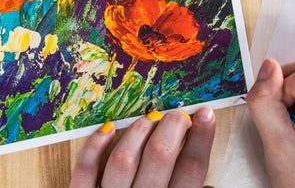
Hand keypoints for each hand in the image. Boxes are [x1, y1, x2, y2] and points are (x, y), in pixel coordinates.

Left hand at [69, 108, 215, 187]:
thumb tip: (208, 183)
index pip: (192, 169)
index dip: (202, 139)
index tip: (206, 115)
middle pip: (160, 157)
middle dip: (172, 127)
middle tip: (178, 113)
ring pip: (124, 159)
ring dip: (138, 132)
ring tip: (149, 118)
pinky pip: (86, 171)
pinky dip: (95, 147)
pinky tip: (107, 129)